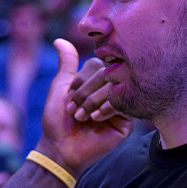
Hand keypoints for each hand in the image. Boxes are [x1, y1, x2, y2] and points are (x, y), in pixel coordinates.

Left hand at [36, 39, 132, 176]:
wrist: (61, 148)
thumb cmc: (58, 120)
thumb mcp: (60, 87)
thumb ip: (66, 63)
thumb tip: (59, 39)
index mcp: (97, 80)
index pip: (96, 64)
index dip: (81, 79)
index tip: (68, 97)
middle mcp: (111, 89)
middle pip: (107, 74)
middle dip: (86, 92)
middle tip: (73, 110)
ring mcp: (120, 103)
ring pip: (115, 87)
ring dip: (93, 102)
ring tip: (81, 117)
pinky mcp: (128, 120)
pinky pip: (123, 104)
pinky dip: (106, 109)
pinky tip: (95, 119)